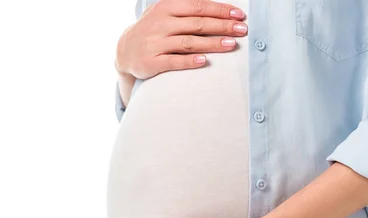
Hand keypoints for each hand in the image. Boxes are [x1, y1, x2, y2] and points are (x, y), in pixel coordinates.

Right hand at [115, 0, 247, 79]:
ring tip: (231, 45)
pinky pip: (174, 61)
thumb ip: (187, 8)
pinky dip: (190, 61)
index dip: (220, 10)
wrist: (125, 51)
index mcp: (167, 7)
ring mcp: (155, 43)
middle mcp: (161, 23)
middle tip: (242, 30)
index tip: (239, 15)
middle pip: (198, 24)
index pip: (199, 6)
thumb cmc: (154, 30)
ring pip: (189, 42)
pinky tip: (205, 61)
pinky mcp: (151, 62)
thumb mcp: (165, 12)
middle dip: (223, 26)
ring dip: (212, 43)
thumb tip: (218, 7)